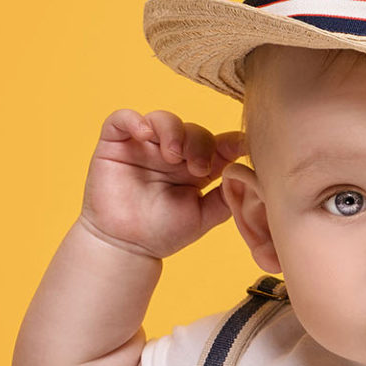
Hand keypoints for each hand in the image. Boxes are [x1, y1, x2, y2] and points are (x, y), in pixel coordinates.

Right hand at [78, 109, 245, 258]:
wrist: (126, 247)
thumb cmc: (164, 233)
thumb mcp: (205, 216)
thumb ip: (227, 196)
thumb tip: (249, 175)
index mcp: (198, 166)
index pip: (218, 144)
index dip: (232, 141)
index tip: (243, 146)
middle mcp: (173, 152)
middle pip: (194, 130)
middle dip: (200, 144)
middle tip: (198, 168)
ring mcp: (145, 145)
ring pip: (164, 119)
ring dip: (174, 132)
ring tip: (174, 156)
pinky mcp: (115, 143)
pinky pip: (123, 117)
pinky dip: (134, 119)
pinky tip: (144, 133)